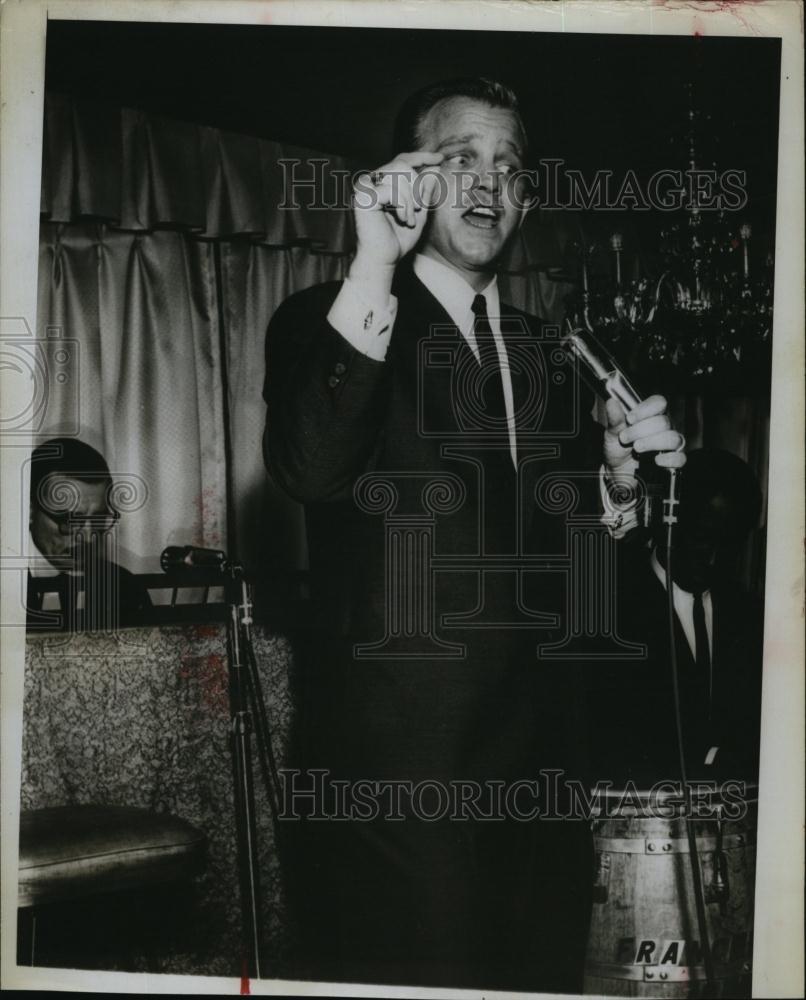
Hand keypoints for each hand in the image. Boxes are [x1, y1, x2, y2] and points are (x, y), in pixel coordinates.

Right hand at [348, 151, 443, 297]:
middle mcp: (370, 181)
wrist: (385, 259)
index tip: (440, 159)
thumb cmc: (398, 239)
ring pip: (399, 173)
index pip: (402, 160)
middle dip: (417, 185)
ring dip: (411, 197)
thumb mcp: (419, 211)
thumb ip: (425, 190)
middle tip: (418, 208)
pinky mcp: (363, 196)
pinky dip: (403, 205)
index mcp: (382, 182)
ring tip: (409, 218)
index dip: (422, 157)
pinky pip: (393, 189)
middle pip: (402, 164)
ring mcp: (365, 187)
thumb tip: (434, 167)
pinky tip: (402, 219)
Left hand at [603, 395, 685, 480]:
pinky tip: (655, 460)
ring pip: (672, 438)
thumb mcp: (612, 434)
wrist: (616, 470)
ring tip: (636, 448)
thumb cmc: (617, 448)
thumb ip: (614, 419)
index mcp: (651, 416)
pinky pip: (680, 458)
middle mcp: (664, 428)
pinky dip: (669, 459)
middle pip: (663, 422)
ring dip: (652, 442)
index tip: (629, 419)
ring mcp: (670, 445)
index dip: (645, 409)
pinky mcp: (672, 461)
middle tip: (625, 438)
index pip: (659, 403)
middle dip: (641, 430)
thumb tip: (611, 403)